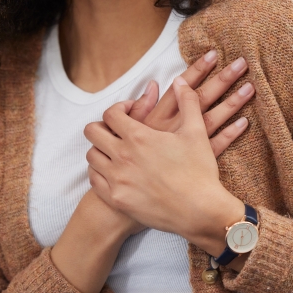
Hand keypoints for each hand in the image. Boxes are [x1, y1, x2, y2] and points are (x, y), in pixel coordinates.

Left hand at [84, 76, 244, 243]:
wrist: (200, 211)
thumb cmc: (200, 171)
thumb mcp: (196, 133)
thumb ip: (187, 102)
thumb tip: (180, 81)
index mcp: (139, 137)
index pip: (111, 114)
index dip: (118, 109)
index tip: (129, 113)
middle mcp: (122, 156)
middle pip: (93, 132)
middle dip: (103, 127)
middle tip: (116, 131)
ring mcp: (116, 179)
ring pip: (92, 156)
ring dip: (101, 150)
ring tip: (116, 151)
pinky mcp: (116, 199)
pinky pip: (94, 180)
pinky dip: (100, 173)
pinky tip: (114, 172)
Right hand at [111, 50, 253, 154]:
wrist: (125, 200)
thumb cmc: (126, 163)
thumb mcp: (128, 132)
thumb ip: (139, 109)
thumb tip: (153, 86)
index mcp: (157, 118)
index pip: (180, 87)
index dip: (196, 70)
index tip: (213, 54)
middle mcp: (173, 128)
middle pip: (201, 98)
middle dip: (222, 79)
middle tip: (242, 63)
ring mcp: (185, 146)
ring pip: (212, 119)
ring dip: (232, 102)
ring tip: (250, 87)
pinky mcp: (194, 164)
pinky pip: (216, 146)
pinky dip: (230, 134)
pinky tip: (244, 122)